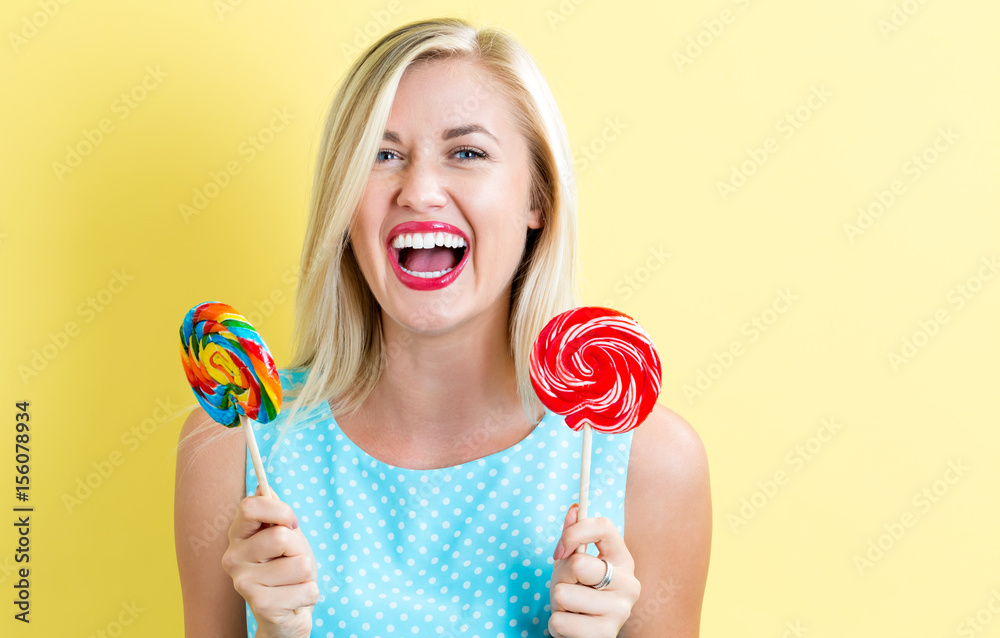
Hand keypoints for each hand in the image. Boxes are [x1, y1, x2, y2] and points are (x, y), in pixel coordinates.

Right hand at [222, 486, 318, 637]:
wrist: (289, 611)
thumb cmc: (288, 568)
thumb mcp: (287, 536)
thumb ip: (277, 514)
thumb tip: (262, 487)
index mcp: (238, 535)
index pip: (250, 506)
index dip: (280, 510)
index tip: (292, 523)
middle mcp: (232, 558)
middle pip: (280, 537)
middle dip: (300, 548)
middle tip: (293, 560)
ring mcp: (243, 584)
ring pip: (299, 564)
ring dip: (307, 574)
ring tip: (294, 581)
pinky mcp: (261, 606)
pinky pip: (307, 589)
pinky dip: (310, 593)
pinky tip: (295, 599)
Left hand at [549, 504, 641, 637]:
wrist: (585, 634)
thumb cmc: (579, 594)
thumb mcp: (574, 564)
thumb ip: (574, 538)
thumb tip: (574, 509)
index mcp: (623, 560)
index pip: (603, 526)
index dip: (574, 532)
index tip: (559, 550)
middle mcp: (629, 583)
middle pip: (578, 564)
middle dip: (561, 577)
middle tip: (568, 589)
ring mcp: (621, 610)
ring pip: (563, 594)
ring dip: (557, 604)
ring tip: (571, 610)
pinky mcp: (606, 634)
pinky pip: (560, 621)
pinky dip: (557, 625)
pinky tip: (572, 626)